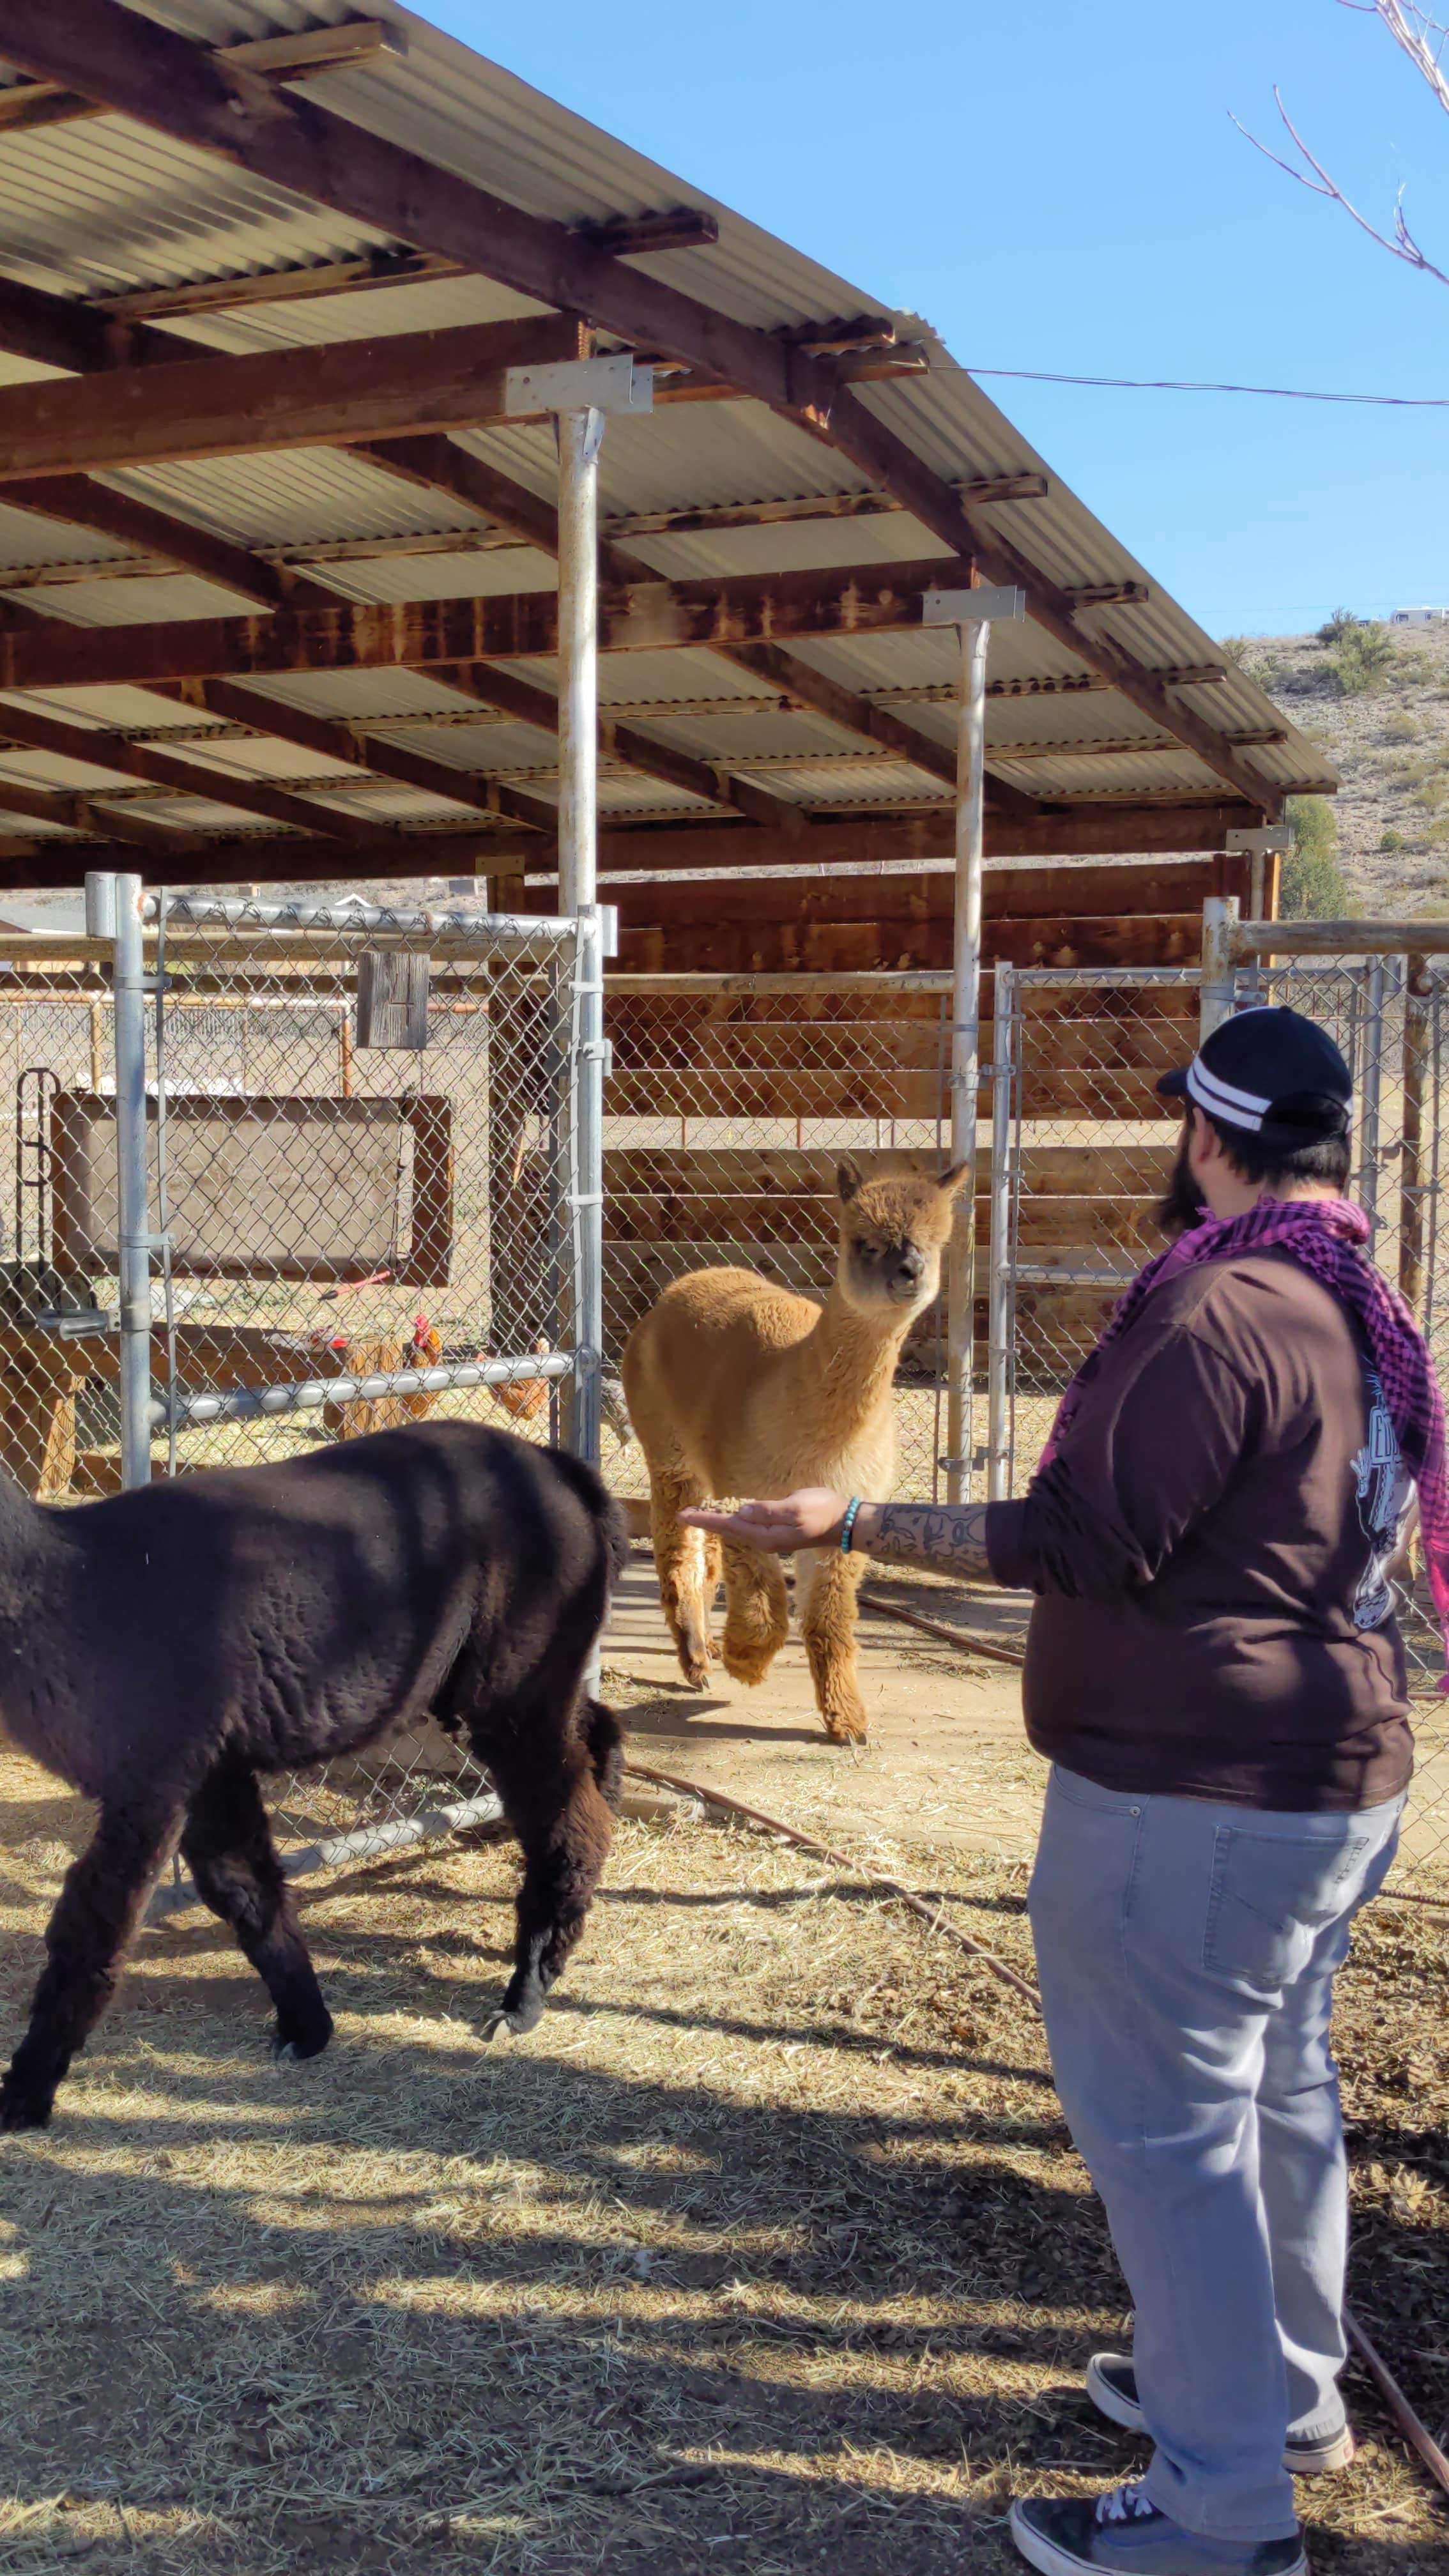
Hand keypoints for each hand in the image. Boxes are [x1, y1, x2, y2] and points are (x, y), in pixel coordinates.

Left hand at [679, 1487, 853, 1553]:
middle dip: (706, 1522)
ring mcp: (771, 1538)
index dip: (705, 1519)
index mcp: (765, 1535)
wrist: (845, 1524)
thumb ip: (769, 1510)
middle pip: (728, 1530)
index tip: (683, 1515)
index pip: (728, 1526)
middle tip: (683, 1515)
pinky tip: (730, 1517)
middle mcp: (764, 1540)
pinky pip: (748, 1528)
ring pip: (737, 1530)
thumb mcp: (796, 1507)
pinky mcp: (778, 1533)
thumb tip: (743, 1511)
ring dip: (718, 1523)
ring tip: (700, 1516)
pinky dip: (733, 1522)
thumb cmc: (823, 1511)